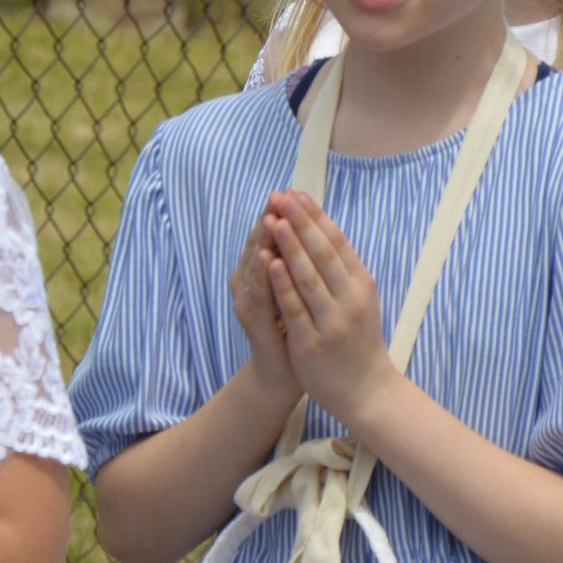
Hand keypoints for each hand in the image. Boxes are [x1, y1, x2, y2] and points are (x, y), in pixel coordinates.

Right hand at [228, 209, 299, 404]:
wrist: (283, 372)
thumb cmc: (295, 328)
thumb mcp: (301, 289)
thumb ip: (301, 261)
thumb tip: (316, 228)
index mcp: (261, 270)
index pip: (269, 234)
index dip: (283, 213)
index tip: (295, 190)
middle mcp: (248, 281)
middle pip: (258, 242)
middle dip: (271, 218)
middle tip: (280, 196)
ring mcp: (247, 300)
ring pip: (253, 264)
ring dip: (263, 241)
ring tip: (273, 218)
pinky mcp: (252, 321)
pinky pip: (257, 295)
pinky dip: (262, 277)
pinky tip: (268, 259)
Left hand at [260, 193, 395, 426]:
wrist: (366, 390)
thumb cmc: (358, 341)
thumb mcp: (361, 300)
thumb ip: (344, 270)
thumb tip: (324, 230)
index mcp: (361, 284)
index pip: (337, 241)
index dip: (315, 216)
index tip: (296, 193)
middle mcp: (350, 299)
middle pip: (323, 253)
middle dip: (300, 222)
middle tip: (280, 197)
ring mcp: (332, 321)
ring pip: (308, 277)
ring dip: (290, 246)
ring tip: (274, 221)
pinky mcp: (312, 343)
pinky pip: (294, 308)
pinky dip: (282, 284)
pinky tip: (269, 263)